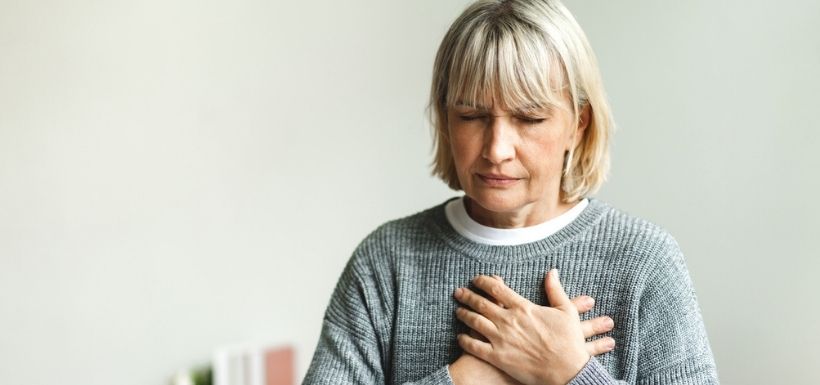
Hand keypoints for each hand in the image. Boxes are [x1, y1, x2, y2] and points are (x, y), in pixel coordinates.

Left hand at [453, 269, 598, 384]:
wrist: (567, 371)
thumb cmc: (569, 342)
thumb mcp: (566, 311)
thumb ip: (555, 289)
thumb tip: (552, 271)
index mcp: (523, 308)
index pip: (497, 289)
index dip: (483, 282)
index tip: (476, 280)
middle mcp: (509, 321)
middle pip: (481, 303)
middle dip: (467, 296)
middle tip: (459, 292)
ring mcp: (501, 339)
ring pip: (475, 322)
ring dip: (464, 314)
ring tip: (458, 310)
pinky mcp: (498, 357)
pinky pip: (475, 347)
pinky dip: (465, 340)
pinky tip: (460, 337)